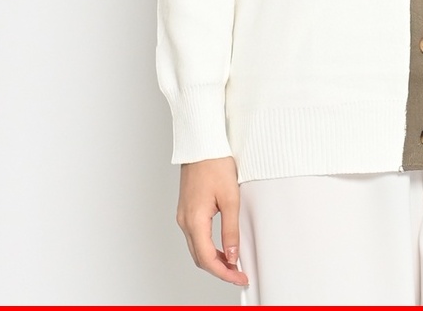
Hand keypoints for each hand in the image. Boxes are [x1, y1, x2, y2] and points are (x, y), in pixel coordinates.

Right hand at [176, 156, 248, 285]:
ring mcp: (183, 216)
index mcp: (194, 220)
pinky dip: (208, 248)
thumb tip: (232, 256)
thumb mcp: (230, 198)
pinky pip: (195, 237)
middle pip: (200, 258)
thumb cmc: (215, 164)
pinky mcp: (186, 210)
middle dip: (219, 270)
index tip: (240, 277)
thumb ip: (231, 230)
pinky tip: (222, 247)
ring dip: (214, 260)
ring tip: (234, 264)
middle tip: (239, 274)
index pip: (207, 259)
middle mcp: (184, 221)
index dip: (224, 273)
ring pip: (196, 249)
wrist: (202, 144)